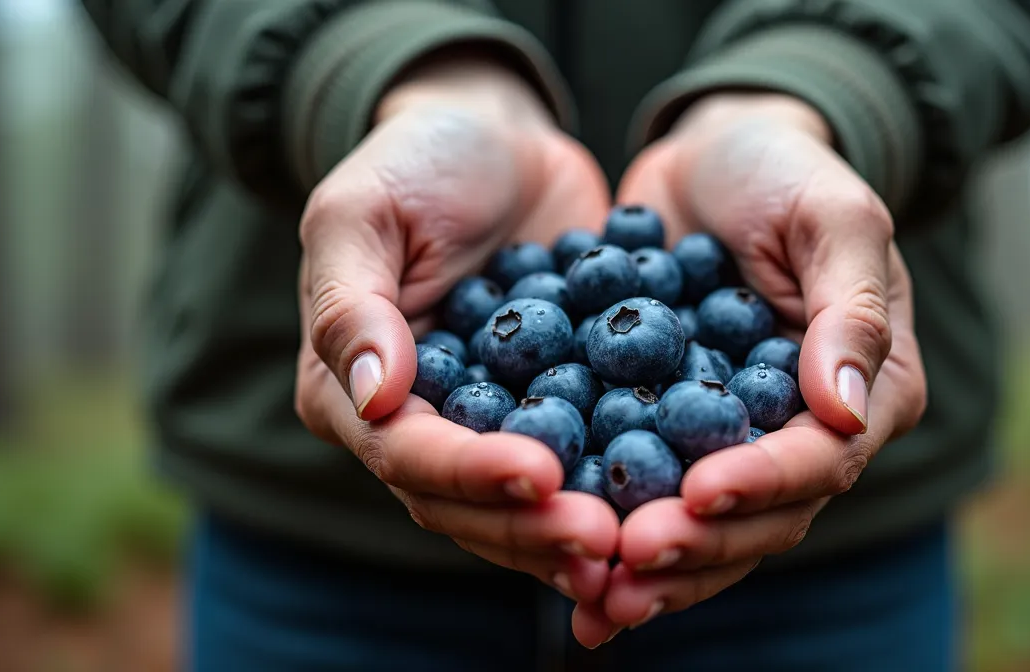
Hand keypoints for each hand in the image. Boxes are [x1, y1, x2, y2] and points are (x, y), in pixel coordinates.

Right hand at [293, 54, 617, 601]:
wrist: (499, 139)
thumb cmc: (415, 161)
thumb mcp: (361, 211)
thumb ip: (351, 303)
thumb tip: (374, 397)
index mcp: (353, 394)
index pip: (407, 455)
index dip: (470, 472)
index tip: (537, 473)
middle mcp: (421, 429)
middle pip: (470, 503)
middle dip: (535, 525)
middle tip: (604, 539)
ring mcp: (493, 427)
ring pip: (531, 503)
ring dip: (582, 526)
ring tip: (642, 541)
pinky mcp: (559, 411)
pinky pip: (589, 459)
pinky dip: (624, 484)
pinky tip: (678, 505)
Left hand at [571, 93, 927, 645]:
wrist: (712, 155)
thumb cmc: (785, 169)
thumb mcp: (833, 215)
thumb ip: (850, 309)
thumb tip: (847, 411)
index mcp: (865, 392)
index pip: (821, 460)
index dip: (762, 484)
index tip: (698, 493)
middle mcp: (804, 435)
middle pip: (760, 517)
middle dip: (697, 546)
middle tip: (627, 563)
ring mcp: (734, 441)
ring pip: (701, 526)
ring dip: (650, 566)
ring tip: (592, 596)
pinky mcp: (668, 433)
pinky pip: (643, 492)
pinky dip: (606, 528)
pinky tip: (558, 568)